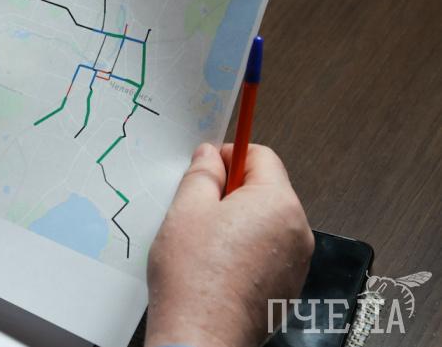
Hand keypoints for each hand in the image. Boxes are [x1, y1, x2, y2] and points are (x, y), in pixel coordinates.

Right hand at [145, 143, 313, 346]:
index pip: (262, 156)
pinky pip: (268, 252)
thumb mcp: (186, 209)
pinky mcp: (287, 287)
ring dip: (238, 222)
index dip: (230, 155)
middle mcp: (297, 230)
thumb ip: (202, 173)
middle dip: (232, 192)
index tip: (208, 167)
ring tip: (205, 243)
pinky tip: (217, 265)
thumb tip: (209, 156)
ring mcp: (295, 262)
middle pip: (266, 189)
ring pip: (265, 222)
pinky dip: (245, 250)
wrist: (201, 337)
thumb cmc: (195, 279)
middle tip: (198, 209)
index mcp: (277, 203)